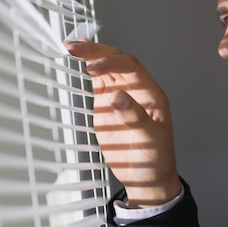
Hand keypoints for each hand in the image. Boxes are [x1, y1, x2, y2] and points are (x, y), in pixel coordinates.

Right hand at [65, 41, 180, 207]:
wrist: (148, 179)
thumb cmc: (156, 161)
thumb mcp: (151, 140)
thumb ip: (135, 118)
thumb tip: (117, 96)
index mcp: (151, 94)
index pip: (131, 67)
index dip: (111, 63)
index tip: (92, 68)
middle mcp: (137, 90)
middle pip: (117, 61)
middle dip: (97, 52)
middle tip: (75, 48)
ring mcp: (122, 96)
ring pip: (107, 68)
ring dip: (90, 55)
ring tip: (71, 47)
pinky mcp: (108, 105)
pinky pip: (99, 81)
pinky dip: (88, 69)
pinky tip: (79, 59)